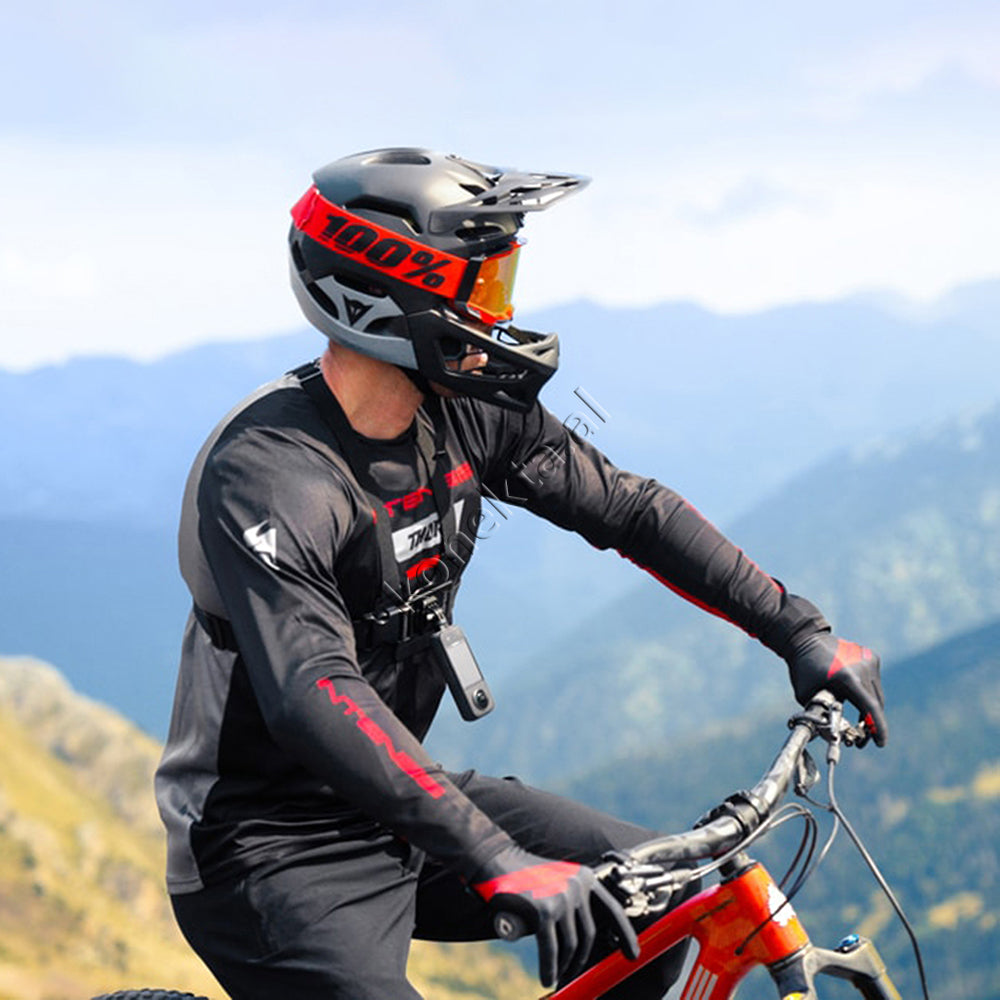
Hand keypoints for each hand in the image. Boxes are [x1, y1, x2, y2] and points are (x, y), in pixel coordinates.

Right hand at [472, 844, 639, 987]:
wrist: (493, 861)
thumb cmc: (523, 878)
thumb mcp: (556, 883)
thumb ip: (573, 905)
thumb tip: (586, 945)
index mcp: (584, 878)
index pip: (613, 909)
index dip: (625, 934)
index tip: (632, 955)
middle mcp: (577, 885)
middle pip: (589, 934)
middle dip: (581, 959)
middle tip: (572, 973)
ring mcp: (561, 897)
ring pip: (571, 945)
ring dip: (564, 967)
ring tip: (557, 976)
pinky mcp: (543, 910)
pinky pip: (551, 949)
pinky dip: (549, 968)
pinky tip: (546, 978)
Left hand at [786, 632, 887, 745]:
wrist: (805, 638)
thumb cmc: (803, 668)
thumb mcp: (805, 695)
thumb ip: (819, 714)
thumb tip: (831, 736)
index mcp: (848, 677)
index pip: (870, 707)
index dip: (878, 727)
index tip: (880, 743)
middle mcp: (863, 667)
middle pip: (875, 704)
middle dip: (871, 724)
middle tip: (862, 741)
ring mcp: (869, 660)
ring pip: (877, 694)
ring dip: (870, 709)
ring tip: (859, 724)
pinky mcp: (871, 657)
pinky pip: (873, 682)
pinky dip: (867, 694)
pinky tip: (855, 698)